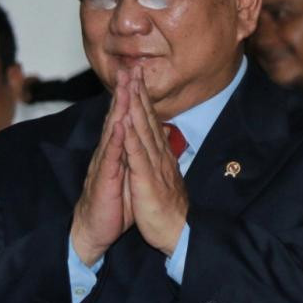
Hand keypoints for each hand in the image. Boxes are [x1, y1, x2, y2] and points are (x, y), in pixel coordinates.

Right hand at [70, 69, 131, 265]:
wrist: (94, 230)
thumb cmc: (111, 204)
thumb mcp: (126, 175)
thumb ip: (131, 155)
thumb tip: (140, 139)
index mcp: (116, 151)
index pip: (124, 119)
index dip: (131, 97)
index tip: (137, 75)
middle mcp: (108, 153)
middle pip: (116, 118)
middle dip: (123, 93)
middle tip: (128, 69)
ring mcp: (104, 164)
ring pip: (112, 131)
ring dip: (118, 109)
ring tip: (124, 88)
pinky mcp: (104, 178)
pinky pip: (111, 156)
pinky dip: (115, 139)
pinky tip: (119, 124)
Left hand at [122, 66, 188, 255]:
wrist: (177, 233)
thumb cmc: (167, 208)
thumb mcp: (162, 177)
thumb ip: (159, 157)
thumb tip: (158, 142)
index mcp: (159, 154)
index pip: (149, 121)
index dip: (142, 98)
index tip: (135, 77)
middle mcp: (158, 155)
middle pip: (147, 119)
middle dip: (138, 93)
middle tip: (132, 69)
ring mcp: (154, 166)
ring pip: (143, 131)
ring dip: (135, 107)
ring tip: (128, 86)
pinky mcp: (147, 181)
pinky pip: (138, 157)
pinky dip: (131, 138)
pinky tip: (125, 123)